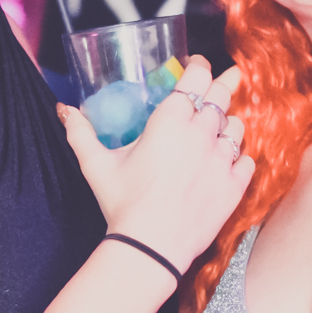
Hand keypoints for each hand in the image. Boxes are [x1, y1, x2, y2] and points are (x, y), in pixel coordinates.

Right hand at [60, 57, 253, 272]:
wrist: (151, 247)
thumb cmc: (123, 203)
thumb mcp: (96, 165)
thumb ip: (80, 133)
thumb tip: (64, 109)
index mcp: (171, 119)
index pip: (196, 76)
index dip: (199, 66)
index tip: (197, 65)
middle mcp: (202, 133)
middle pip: (221, 95)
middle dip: (222, 85)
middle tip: (223, 81)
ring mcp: (222, 159)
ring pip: (237, 127)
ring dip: (228, 124)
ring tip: (219, 129)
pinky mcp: (235, 185)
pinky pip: (248, 160)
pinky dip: (240, 159)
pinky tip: (230, 163)